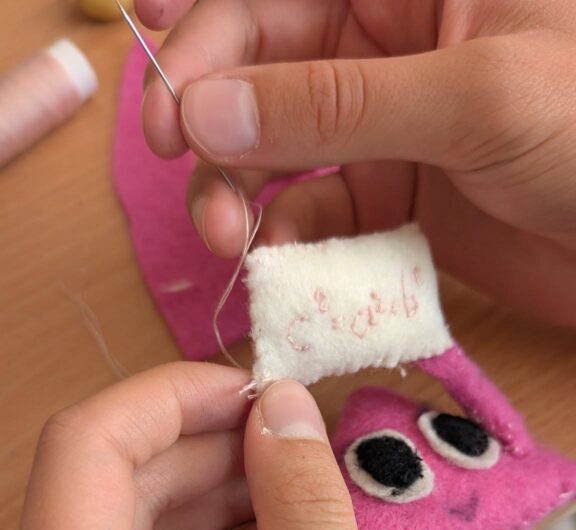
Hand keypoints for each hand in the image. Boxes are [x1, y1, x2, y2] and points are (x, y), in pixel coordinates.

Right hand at [136, 0, 575, 324]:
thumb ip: (337, 104)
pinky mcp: (402, 197)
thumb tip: (210, 107)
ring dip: (241, 191)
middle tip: (187, 177)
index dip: (211, 40)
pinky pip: (326, 212)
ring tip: (225, 236)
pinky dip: (297, 241)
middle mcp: (394, 42)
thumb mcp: (472, 97)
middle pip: (266, 68)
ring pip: (284, 146)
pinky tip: (285, 262)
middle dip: (216, 123)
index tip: (172, 108)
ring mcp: (395, 124)